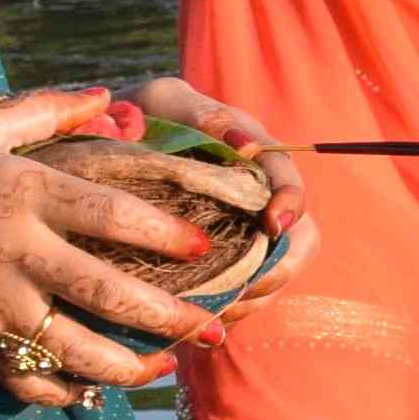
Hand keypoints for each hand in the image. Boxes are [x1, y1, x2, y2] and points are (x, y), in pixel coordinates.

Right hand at [0, 89, 231, 407]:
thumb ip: (42, 112)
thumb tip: (107, 95)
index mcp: (20, 194)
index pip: (110, 216)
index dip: (165, 233)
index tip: (206, 247)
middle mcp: (14, 253)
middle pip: (107, 293)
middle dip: (171, 317)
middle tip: (218, 327)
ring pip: (75, 351)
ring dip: (131, 367)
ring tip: (172, 365)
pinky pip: (27, 380)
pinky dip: (64, 393)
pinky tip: (97, 390)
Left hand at [132, 75, 312, 301]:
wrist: (118, 137)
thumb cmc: (145, 114)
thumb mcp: (164, 101)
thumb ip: (201, 114)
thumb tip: (243, 141)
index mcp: (254, 154)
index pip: (289, 179)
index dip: (291, 203)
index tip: (273, 224)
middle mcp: (261, 195)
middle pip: (300, 236)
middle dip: (280, 267)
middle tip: (248, 288)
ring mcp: (248, 228)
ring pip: (277, 270)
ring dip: (256, 296)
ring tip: (219, 314)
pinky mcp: (229, 256)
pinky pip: (247, 289)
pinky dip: (231, 307)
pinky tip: (199, 317)